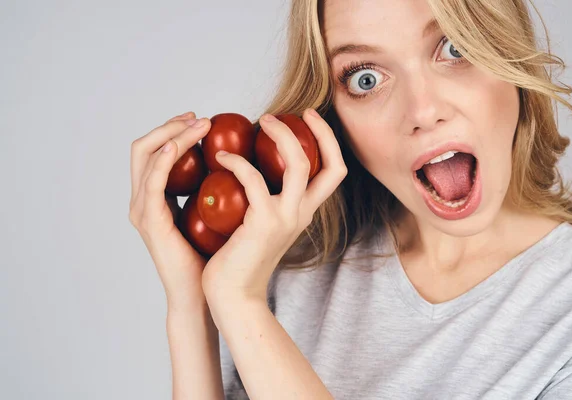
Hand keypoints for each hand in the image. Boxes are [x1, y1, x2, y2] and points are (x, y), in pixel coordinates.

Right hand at [129, 111, 212, 309]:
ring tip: (199, 125)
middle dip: (170, 125)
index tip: (202, 120)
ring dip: (171, 134)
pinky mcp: (149, 220)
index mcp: (156, 198)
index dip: (174, 130)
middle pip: (144, 146)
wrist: (204, 293)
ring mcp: (142, 209)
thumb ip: (212, 189)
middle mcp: (143, 200)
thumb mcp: (213, 214)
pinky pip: (152, 181)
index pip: (155, 151)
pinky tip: (179, 145)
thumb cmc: (212, 256)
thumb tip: (238, 163)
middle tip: (200, 118)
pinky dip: (164, 159)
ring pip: (144, 155)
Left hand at [201, 109, 347, 306]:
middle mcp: (303, 213)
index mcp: (304, 211)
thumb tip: (253, 166)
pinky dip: (237, 161)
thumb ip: (266, 199)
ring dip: (282, 136)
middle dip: (316, 131)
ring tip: (261, 122)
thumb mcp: (263, 224)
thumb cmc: (241, 259)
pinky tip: (220, 158)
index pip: (334, 172)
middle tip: (284, 115)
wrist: (234, 296)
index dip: (328, 141)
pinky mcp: (263, 222)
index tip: (307, 118)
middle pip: (330, 163)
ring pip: (300, 165)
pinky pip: (254, 179)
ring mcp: (286, 217)